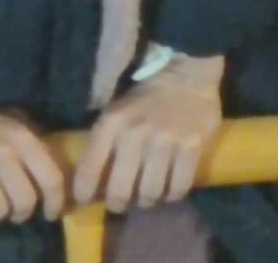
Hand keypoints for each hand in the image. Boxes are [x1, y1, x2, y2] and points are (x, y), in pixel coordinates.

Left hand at [72, 53, 225, 211]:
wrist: (186, 74)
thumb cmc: (145, 96)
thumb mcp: (114, 109)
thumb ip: (100, 138)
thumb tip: (85, 173)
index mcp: (112, 122)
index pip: (90, 169)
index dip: (84, 192)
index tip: (85, 200)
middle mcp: (136, 134)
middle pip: (120, 191)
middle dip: (117, 203)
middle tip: (119, 203)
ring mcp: (166, 142)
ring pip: (150, 193)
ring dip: (146, 200)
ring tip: (146, 196)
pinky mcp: (192, 147)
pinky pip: (179, 188)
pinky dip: (172, 195)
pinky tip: (169, 190)